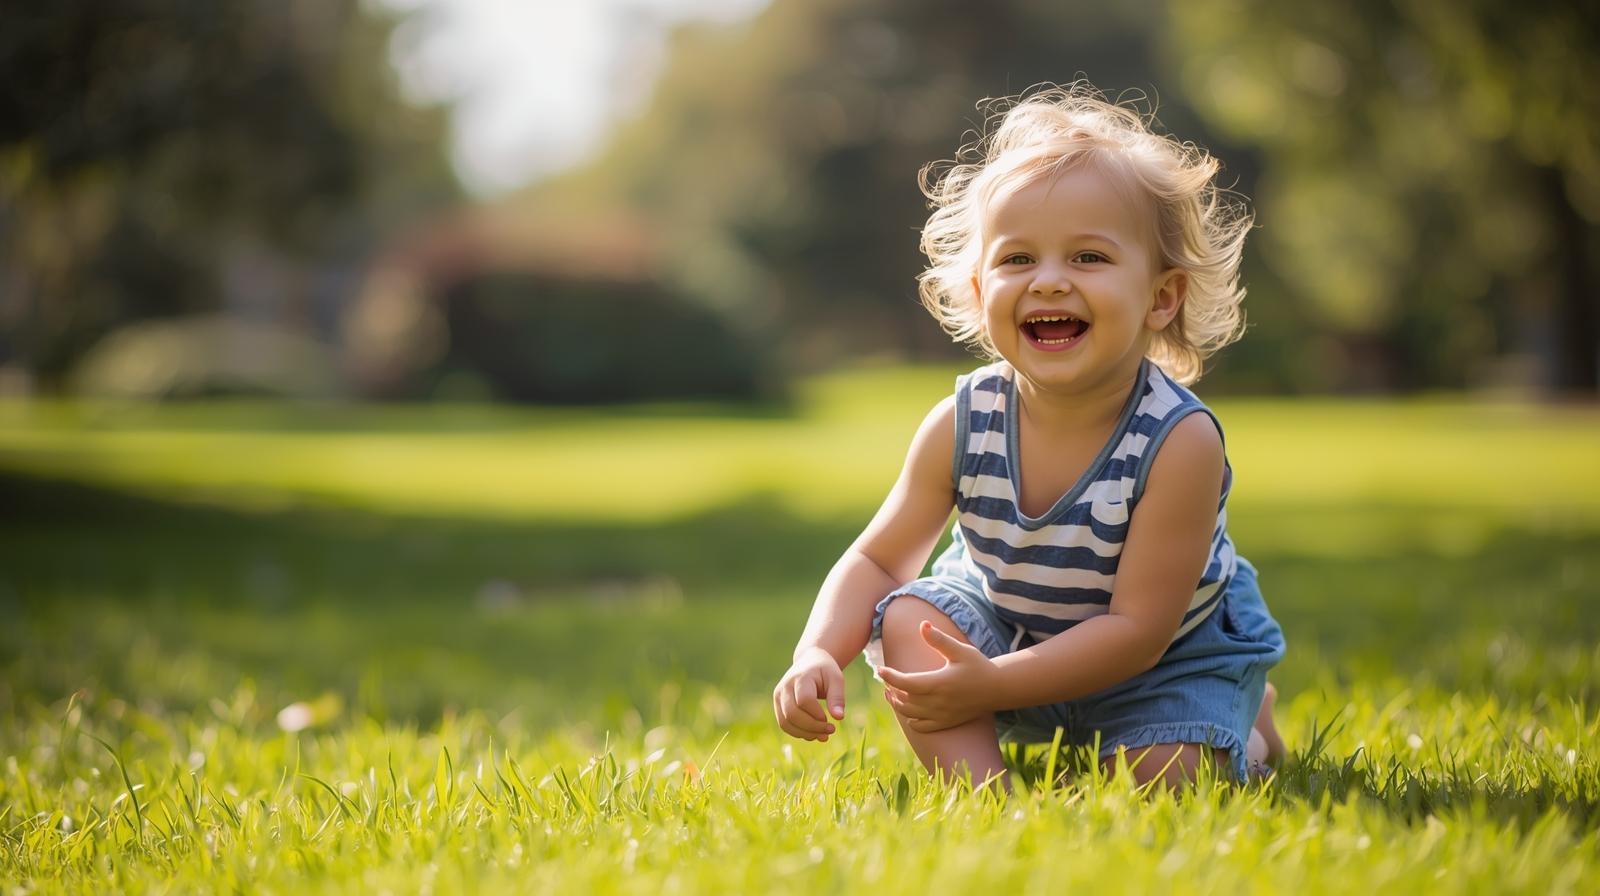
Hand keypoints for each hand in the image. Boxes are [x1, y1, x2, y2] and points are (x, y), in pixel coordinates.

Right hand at [773, 646, 846, 741]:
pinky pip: (784, 724)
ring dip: (805, 733)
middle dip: (812, 727)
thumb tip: (839, 717)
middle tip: (830, 730)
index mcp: (800, 677)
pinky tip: (813, 733)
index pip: (804, 700)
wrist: (809, 662)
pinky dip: (798, 733)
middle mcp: (785, 687)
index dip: (816, 714)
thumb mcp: (836, 679)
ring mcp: (778, 697)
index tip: (829, 719)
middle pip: (792, 714)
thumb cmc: (824, 671)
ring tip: (823, 735)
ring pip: (786, 722)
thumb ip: (837, 697)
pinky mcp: (777, 705)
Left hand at [876, 621, 1000, 732]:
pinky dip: (911, 721)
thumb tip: (922, 624)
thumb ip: (939, 639)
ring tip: (892, 694)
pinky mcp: (947, 722)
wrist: (998, 688)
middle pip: (904, 700)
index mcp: (938, 683)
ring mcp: (942, 714)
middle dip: (892, 690)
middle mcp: (938, 702)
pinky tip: (909, 712)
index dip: (889, 676)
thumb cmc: (978, 665)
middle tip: (886, 680)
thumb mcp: (960, 650)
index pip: (905, 682)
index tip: (880, 669)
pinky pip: (923, 727)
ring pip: (910, 714)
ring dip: (898, 705)